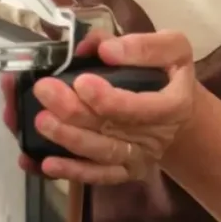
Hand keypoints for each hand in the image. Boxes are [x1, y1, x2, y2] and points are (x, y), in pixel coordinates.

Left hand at [19, 29, 195, 184]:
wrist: (180, 112)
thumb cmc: (170, 74)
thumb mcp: (171, 49)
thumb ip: (142, 45)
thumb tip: (103, 48)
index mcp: (173, 104)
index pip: (141, 108)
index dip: (110, 99)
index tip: (81, 81)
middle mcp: (156, 137)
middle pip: (113, 130)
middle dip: (75, 112)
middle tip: (45, 90)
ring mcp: (138, 158)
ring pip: (101, 154)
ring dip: (69, 138)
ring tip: (41, 120)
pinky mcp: (123, 171)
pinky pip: (96, 175)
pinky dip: (70, 170)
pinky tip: (44, 162)